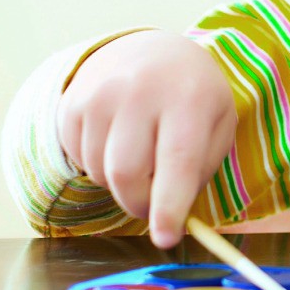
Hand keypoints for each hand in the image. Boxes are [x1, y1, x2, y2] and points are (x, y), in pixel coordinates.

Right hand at [57, 29, 236, 247]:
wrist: (150, 51)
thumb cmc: (192, 96)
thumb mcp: (216, 123)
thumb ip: (200, 169)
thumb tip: (174, 218)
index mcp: (189, 98)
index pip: (177, 163)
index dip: (169, 207)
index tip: (167, 239)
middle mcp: (142, 93)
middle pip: (127, 174)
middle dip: (139, 204)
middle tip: (152, 207)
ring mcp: (101, 95)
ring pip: (100, 171)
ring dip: (120, 184)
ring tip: (141, 156)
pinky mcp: (72, 104)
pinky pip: (79, 159)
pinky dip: (98, 166)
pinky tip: (117, 141)